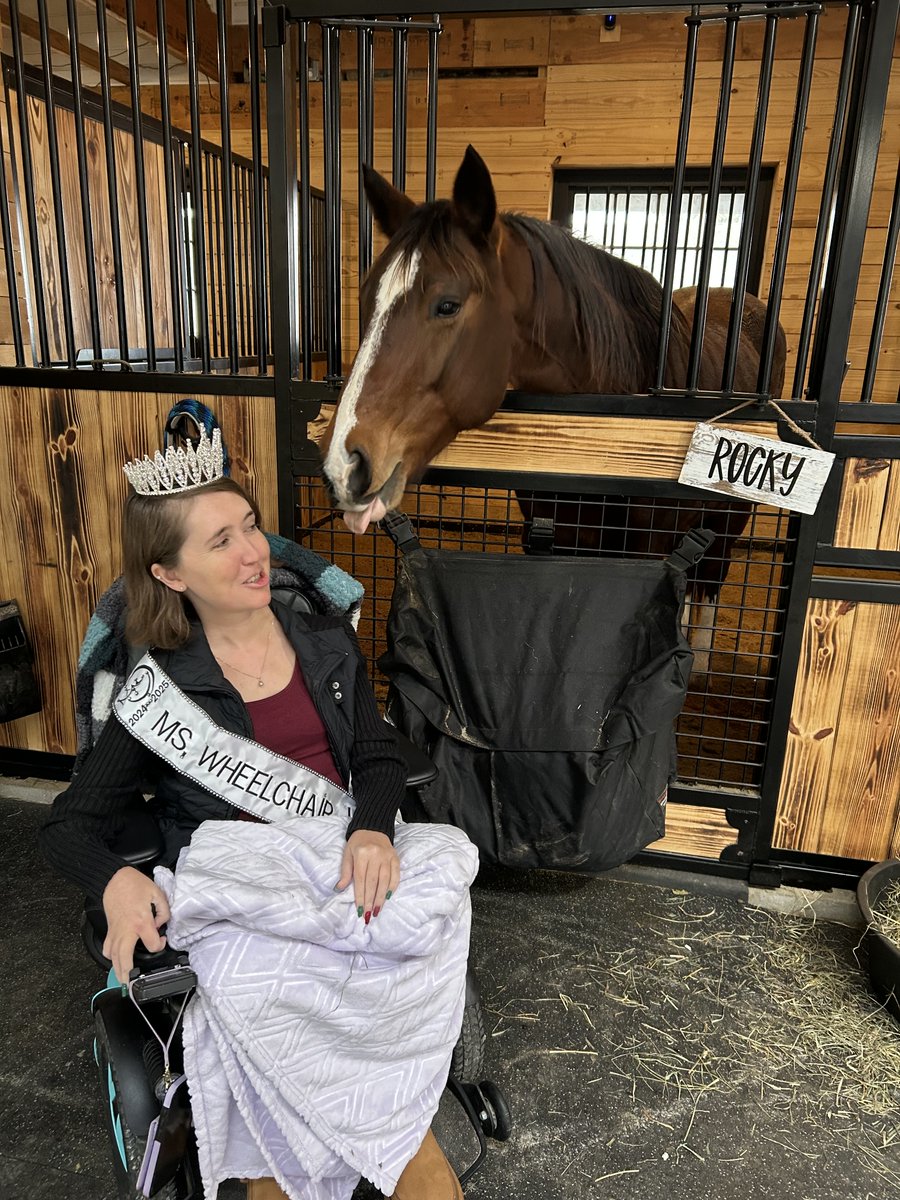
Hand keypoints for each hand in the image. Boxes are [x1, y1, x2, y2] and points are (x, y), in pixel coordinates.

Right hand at [102, 866, 170, 984]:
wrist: (114, 878)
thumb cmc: (135, 885)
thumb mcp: (157, 894)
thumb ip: (163, 912)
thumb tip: (160, 924)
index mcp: (141, 922)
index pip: (152, 944)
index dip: (159, 945)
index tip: (161, 941)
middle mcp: (126, 930)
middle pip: (124, 959)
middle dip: (127, 973)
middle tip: (130, 983)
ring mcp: (115, 931)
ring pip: (113, 956)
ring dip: (117, 968)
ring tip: (123, 977)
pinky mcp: (109, 929)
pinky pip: (106, 947)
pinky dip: (110, 955)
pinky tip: (115, 958)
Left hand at [335, 830, 398, 923]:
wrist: (373, 826)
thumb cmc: (357, 842)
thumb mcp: (347, 853)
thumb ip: (345, 872)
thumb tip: (339, 889)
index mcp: (362, 854)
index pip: (361, 879)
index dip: (361, 895)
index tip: (360, 910)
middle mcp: (376, 855)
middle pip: (373, 882)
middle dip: (371, 900)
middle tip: (369, 915)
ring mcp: (387, 856)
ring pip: (385, 880)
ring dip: (381, 897)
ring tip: (378, 910)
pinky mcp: (395, 857)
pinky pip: (396, 875)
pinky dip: (392, 887)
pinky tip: (388, 897)